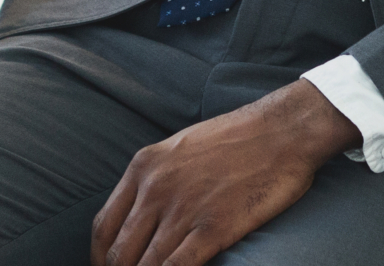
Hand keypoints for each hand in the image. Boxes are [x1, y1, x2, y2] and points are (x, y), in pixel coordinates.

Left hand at [90, 79, 359, 265]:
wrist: (282, 131)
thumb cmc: (237, 139)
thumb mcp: (180, 148)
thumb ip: (156, 179)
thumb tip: (141, 215)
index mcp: (144, 167)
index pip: (104, 227)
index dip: (101, 259)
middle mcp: (155, 188)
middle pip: (118, 254)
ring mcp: (183, 209)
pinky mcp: (213, 228)